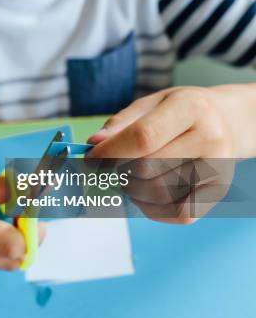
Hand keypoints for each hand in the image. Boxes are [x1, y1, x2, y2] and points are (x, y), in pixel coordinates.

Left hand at [87, 86, 238, 222]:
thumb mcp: (152, 103)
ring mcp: (218, 168)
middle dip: (119, 171)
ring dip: (133, 190)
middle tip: (111, 168)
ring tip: (129, 178)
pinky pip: (179, 214)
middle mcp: (210, 138)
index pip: (143, 137)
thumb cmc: (181, 112)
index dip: (110, 152)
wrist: (226, 123)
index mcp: (191, 107)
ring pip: (159, 193)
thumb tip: (95, 145)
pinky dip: (153, 210)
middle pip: (148, 168)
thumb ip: (122, 124)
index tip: (91, 158)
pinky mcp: (218, 192)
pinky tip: (145, 194)